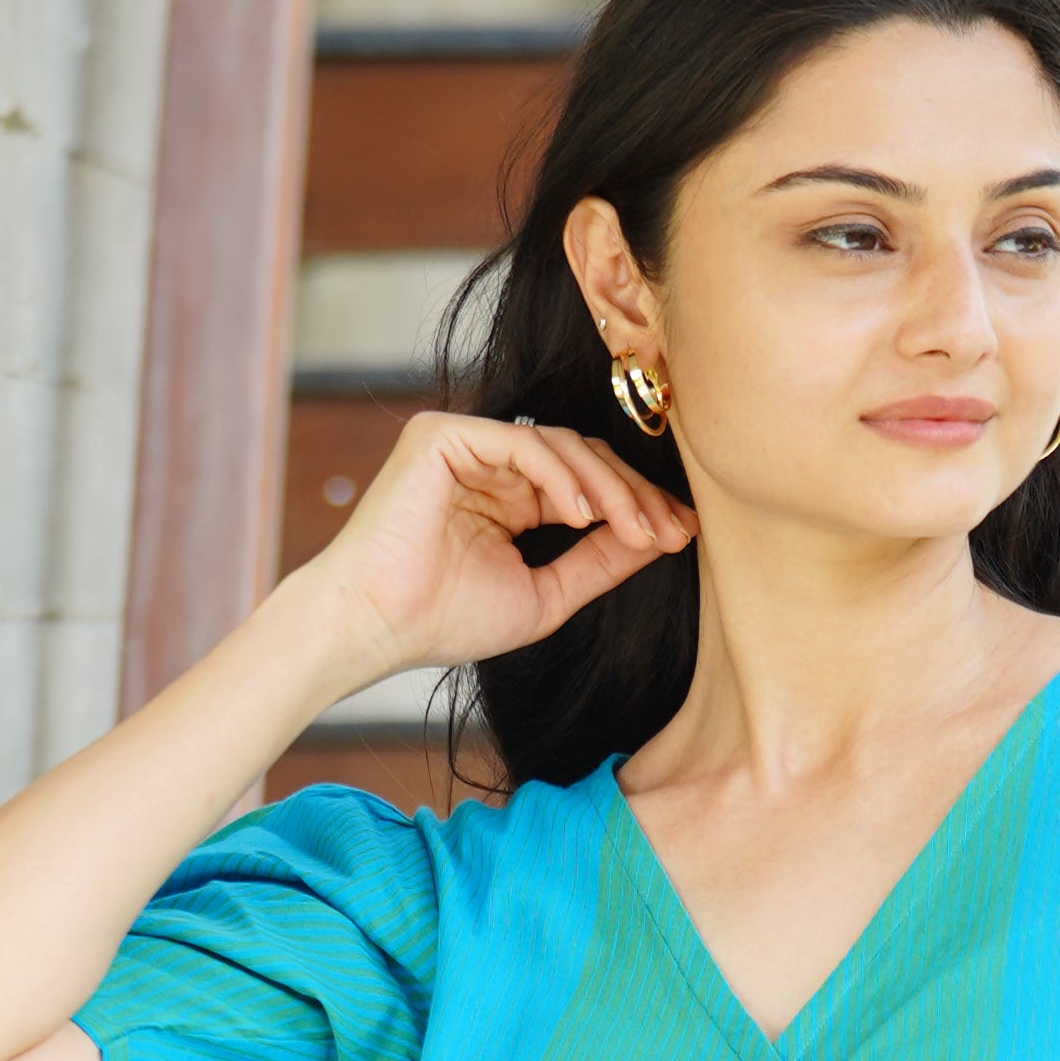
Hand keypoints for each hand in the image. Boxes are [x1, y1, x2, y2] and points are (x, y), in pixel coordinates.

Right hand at [305, 407, 694, 680]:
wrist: (377, 626)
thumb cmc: (444, 620)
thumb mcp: (546, 594)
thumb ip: (599, 562)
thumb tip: (659, 537)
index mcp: (510, 499)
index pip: (588, 485)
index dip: (638, 506)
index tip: (682, 535)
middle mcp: (490, 464)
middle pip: (584, 457)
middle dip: (634, 494)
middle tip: (670, 531)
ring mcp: (466, 444)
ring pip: (561, 445)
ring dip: (608, 487)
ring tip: (634, 529)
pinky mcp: (444, 435)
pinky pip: (524, 441)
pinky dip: (561, 475)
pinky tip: (582, 514)